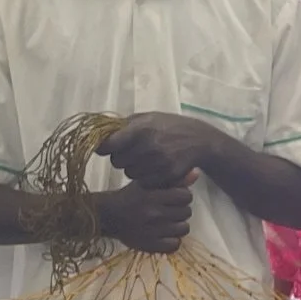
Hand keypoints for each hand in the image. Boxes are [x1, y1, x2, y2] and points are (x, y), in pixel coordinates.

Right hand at [95, 180, 196, 252]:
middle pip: (186, 212)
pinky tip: (165, 234)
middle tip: (171, 210)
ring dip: (179, 225)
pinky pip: (175, 245)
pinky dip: (172, 241)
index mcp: (153, 195)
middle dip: (181, 210)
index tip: (176, 197)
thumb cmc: (132, 196)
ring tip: (169, 222)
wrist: (108, 215)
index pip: (186, 196)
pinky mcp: (149, 245)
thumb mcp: (149, 182)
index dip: (183, 196)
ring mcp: (151, 231)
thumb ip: (174, 179)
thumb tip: (196, 172)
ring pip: (183, 229)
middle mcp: (153, 213)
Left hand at [98, 112, 231, 187]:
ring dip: (133, 168)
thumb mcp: (148, 117)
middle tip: (130, 153)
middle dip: (120, 158)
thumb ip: (124, 124)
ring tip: (144, 159)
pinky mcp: (167, 175)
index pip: (108, 143)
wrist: (200, 140)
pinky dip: (145, 177)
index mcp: (141, 128)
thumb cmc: (170, 126)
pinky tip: (154, 168)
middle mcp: (148, 145)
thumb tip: (100, 131)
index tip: (104, 147)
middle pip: (116, 161)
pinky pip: (143, 182)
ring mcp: (159, 162)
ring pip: (129, 173)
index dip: (103, 147)